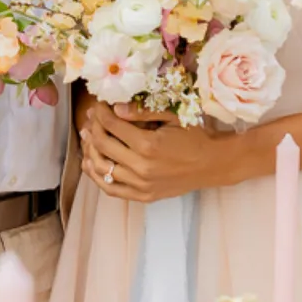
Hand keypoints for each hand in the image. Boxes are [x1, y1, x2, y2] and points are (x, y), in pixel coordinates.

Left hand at [80, 99, 241, 202]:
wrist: (213, 165)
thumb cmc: (195, 137)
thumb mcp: (173, 117)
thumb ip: (143, 112)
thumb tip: (115, 108)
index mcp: (148, 145)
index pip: (111, 126)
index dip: (100, 113)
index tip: (97, 106)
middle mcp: (141, 167)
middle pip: (102, 145)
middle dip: (93, 128)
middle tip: (91, 119)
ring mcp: (141, 185)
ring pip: (101, 169)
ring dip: (90, 151)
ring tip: (87, 138)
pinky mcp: (143, 196)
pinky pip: (111, 189)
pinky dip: (97, 177)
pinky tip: (91, 164)